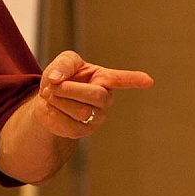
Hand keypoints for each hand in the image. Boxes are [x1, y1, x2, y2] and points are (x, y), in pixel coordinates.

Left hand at [36, 50, 153, 138]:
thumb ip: (63, 65)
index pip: (122, 79)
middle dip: (71, 90)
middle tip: (53, 85)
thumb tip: (56, 78)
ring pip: (80, 111)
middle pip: (96, 96)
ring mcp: (96, 117)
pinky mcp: (83, 132)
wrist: (45, 101)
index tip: (149, 81)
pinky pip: (69, 125)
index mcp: (104, 78)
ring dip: (59, 101)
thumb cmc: (60, 78)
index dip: (135, 80)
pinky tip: (52, 109)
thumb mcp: (62, 63)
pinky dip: (54, 114)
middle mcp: (105, 99)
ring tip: (50, 95)